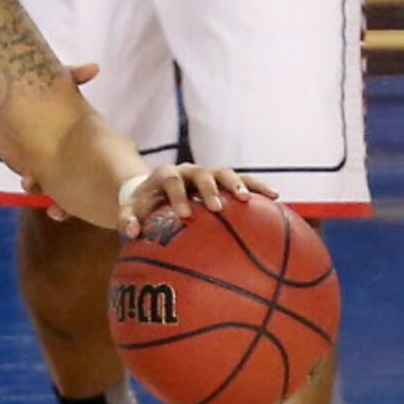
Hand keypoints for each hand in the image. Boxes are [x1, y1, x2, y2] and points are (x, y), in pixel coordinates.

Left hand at [20, 63, 98, 219]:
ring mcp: (53, 164)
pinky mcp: (33, 168)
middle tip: (76, 189)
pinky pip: (38, 186)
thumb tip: (95, 68)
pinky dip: (34, 188)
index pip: (103, 156)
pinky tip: (28, 184)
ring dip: (57, 196)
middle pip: (85, 180)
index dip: (109, 170)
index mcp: (84, 136)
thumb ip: (73, 75)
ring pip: (61, 188)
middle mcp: (72, 154)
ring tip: (48, 192)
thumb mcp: (53, 81)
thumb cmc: (33, 90)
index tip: (105, 176)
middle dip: (81, 191)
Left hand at [120, 164, 276, 238]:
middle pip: (200, 173)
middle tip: (216, 208)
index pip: (171, 180)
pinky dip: (257, 186)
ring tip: (248, 199)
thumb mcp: (131, 211)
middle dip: (209, 189)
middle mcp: (188, 170)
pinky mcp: (223, 180)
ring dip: (236, 183)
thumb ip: (127, 220)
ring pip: (224, 172)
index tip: (184, 214)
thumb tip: (132, 233)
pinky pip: (243, 180)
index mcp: (165, 175)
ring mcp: (207, 173)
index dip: (178, 195)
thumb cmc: (144, 206)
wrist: (155, 190)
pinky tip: (276, 198)